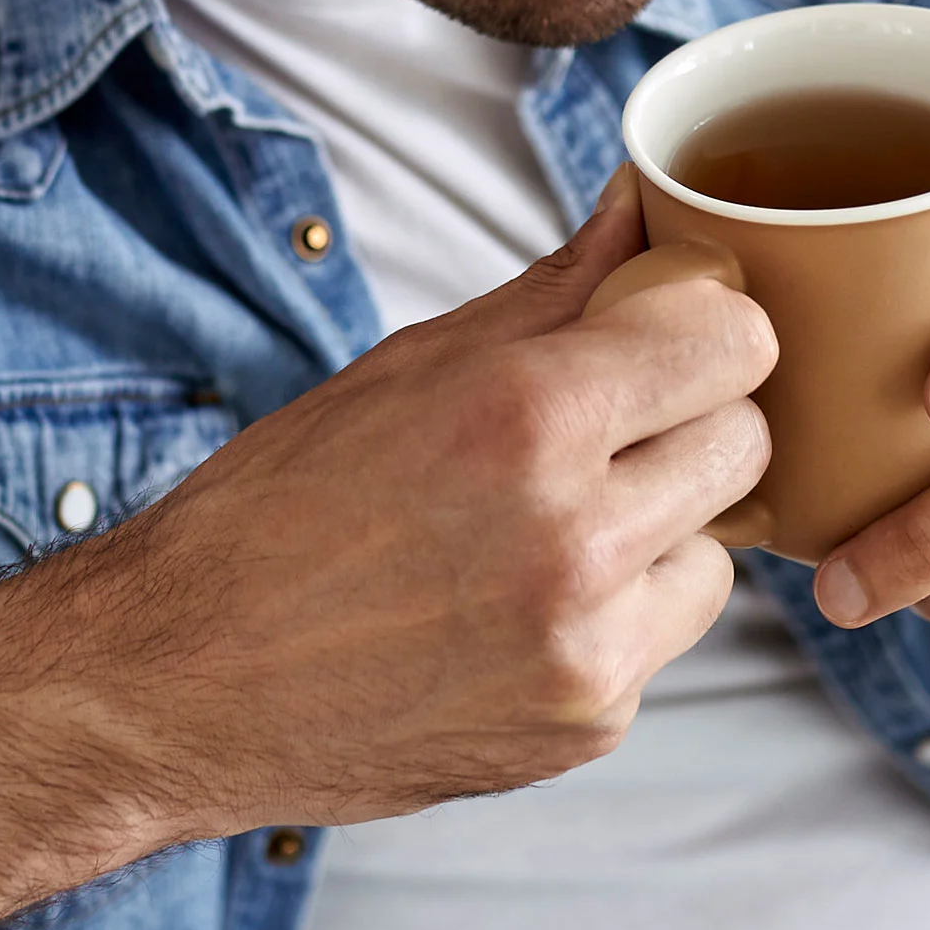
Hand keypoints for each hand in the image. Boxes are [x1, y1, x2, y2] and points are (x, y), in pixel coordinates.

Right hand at [57, 180, 774, 837]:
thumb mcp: (410, 366)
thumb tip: (646, 206)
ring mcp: (586, 645)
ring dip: (662, 529)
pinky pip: (663, 637)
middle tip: (608, 431)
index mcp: (524, 418)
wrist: (185, 680)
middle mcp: (571, 536)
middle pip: (744, 443)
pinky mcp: (587, 723)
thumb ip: (558, 287)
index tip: (672, 335)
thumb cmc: (280, 510)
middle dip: (691, 423)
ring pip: (719, 549)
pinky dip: (616, 616)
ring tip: (548, 529)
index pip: (733, 341)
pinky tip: (516, 607)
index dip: (707, 328)